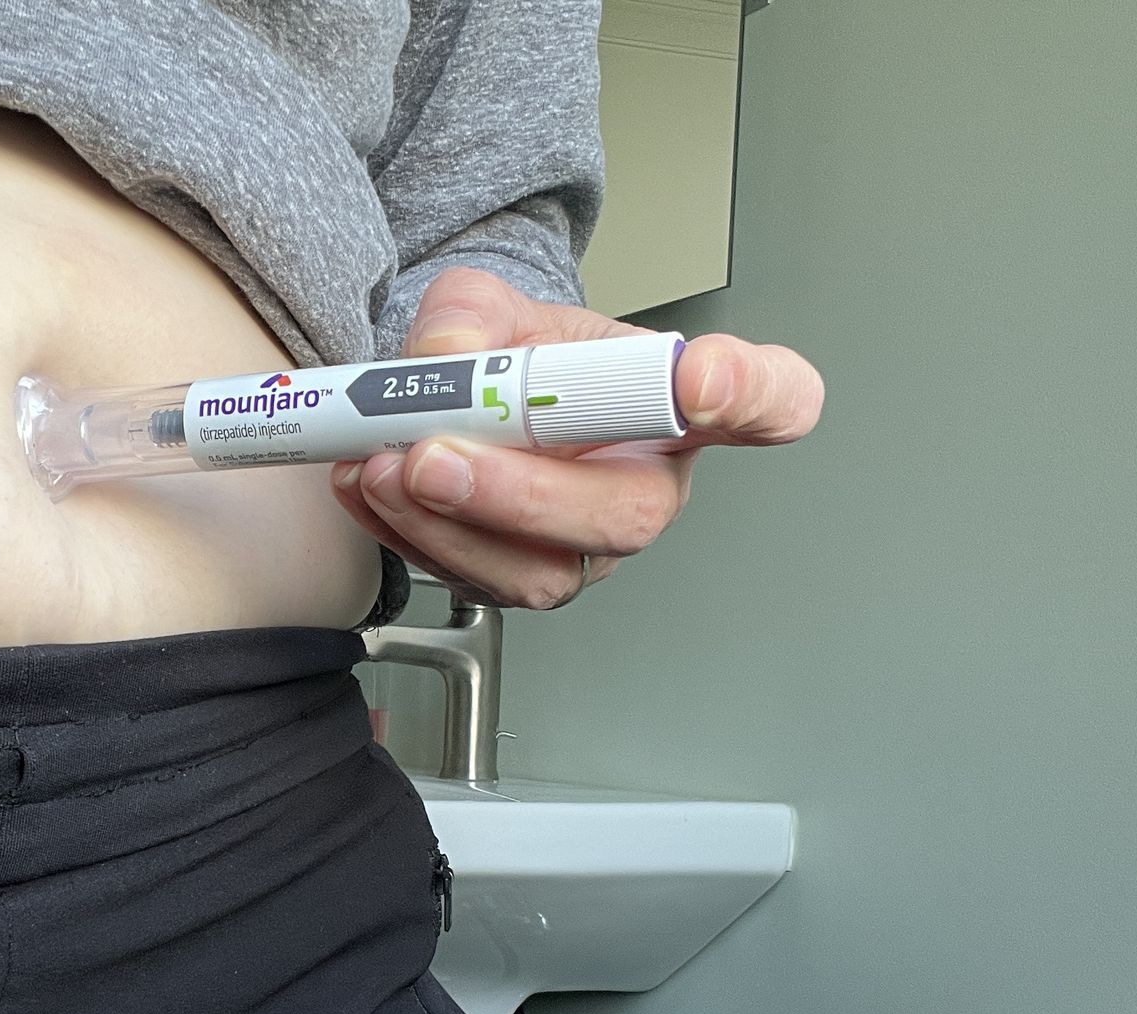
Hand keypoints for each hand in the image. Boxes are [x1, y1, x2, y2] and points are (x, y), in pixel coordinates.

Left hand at [330, 267, 825, 608]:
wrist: (463, 401)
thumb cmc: (513, 357)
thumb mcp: (492, 306)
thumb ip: (472, 316)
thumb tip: (447, 362)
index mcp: (679, 405)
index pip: (768, 400)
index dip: (751, 396)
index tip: (705, 381)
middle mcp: (647, 487)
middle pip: (624, 517)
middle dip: (521, 494)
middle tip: (439, 456)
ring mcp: (581, 550)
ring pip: (539, 574)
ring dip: (447, 528)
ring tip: (383, 470)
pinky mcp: (512, 580)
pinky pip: (468, 584)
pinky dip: (405, 537)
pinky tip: (368, 486)